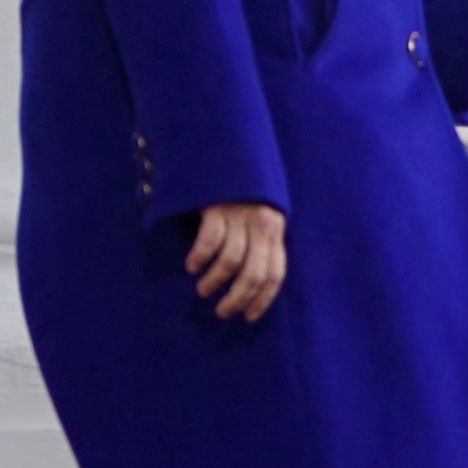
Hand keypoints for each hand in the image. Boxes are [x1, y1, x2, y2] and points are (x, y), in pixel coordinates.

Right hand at [183, 200, 287, 321]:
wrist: (230, 151)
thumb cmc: (244, 190)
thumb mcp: (262, 215)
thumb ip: (261, 241)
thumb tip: (253, 279)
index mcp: (274, 231)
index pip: (275, 275)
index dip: (263, 299)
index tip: (248, 316)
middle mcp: (261, 226)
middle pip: (253, 274)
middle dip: (238, 298)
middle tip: (223, 311)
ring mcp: (239, 216)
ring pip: (230, 261)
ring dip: (215, 281)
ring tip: (204, 290)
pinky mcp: (217, 206)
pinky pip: (210, 240)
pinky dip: (200, 257)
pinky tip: (192, 266)